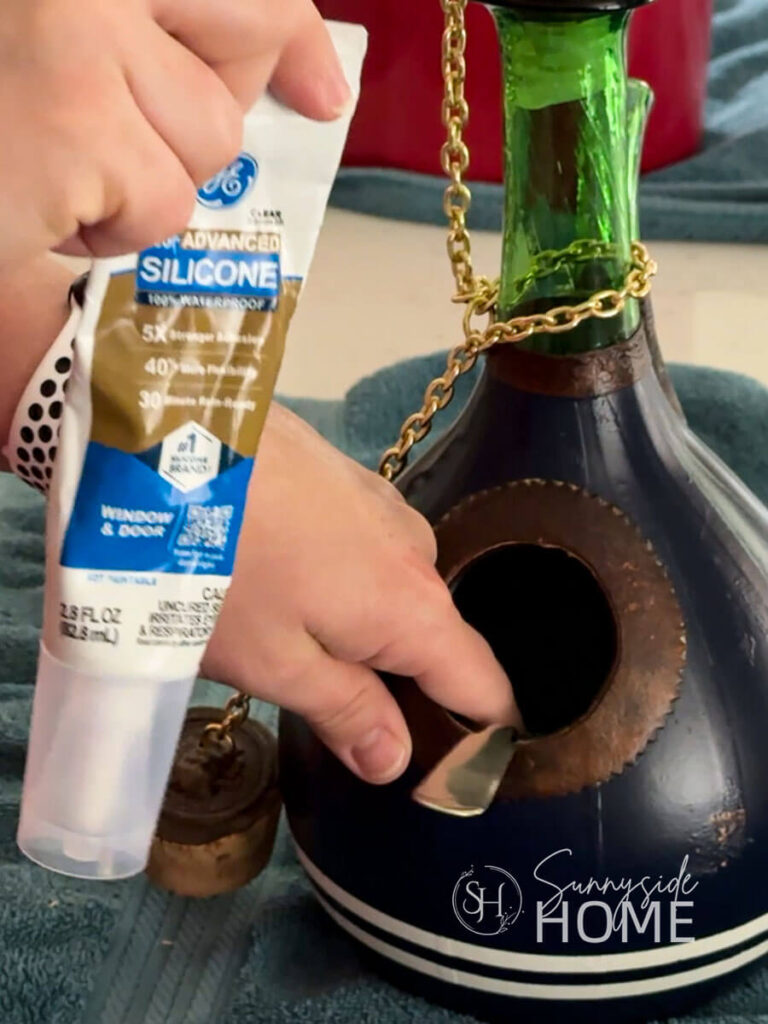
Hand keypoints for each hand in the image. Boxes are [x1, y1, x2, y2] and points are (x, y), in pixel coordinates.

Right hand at [0, 0, 347, 263]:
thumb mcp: (67, 31)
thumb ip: (172, 34)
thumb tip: (323, 86)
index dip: (289, 41)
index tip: (319, 88)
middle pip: (227, 86)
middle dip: (184, 127)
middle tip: (99, 123)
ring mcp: (74, 50)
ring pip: (202, 154)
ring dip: (137, 180)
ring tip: (49, 157)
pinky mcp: (64, 138)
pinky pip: (154, 209)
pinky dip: (103, 226)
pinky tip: (35, 195)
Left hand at [203, 404, 520, 784]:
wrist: (164, 431)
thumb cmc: (216, 564)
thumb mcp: (271, 662)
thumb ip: (345, 711)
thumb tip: (398, 759)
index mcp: (414, 608)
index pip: (486, 687)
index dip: (472, 739)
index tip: (435, 773)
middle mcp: (417, 549)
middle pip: (431, 638)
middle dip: (389, 677)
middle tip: (306, 691)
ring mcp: (383, 502)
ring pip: (389, 588)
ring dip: (352, 618)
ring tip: (271, 620)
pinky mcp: (344, 473)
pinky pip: (360, 544)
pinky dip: (331, 569)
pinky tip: (269, 562)